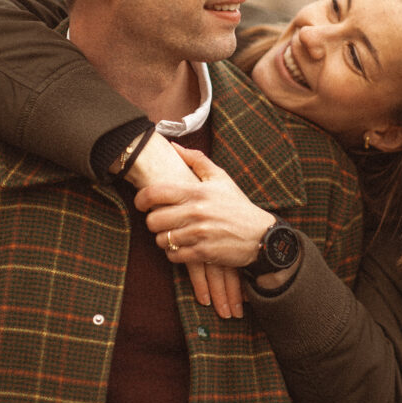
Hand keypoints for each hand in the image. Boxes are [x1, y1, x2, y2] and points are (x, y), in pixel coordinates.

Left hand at [114, 131, 246, 317]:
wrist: (260, 234)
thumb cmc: (237, 205)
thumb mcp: (220, 178)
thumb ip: (196, 160)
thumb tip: (173, 146)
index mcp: (197, 191)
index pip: (155, 193)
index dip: (140, 199)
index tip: (141, 203)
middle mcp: (196, 212)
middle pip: (153, 220)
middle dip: (153, 222)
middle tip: (161, 222)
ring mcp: (199, 234)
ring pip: (162, 240)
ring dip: (164, 239)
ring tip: (173, 235)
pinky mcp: (204, 253)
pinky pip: (174, 256)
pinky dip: (175, 254)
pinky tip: (182, 247)